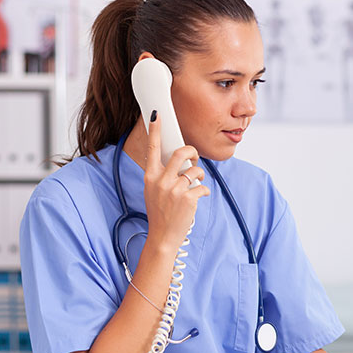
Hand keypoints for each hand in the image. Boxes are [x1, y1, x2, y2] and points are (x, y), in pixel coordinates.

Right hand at [142, 110, 209, 252]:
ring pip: (195, 170)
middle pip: (182, 152)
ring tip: (195, 186)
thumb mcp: (152, 192)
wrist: (162, 237)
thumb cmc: (159, 213)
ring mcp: (175, 190)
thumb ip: (161, 176)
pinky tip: (197, 198)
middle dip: (192, 152)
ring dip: (199, 177)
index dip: (155, 130)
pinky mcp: (188, 198)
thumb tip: (176, 162)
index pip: (152, 148)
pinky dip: (203, 192)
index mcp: (150, 177)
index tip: (156, 115)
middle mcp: (161, 181)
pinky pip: (202, 187)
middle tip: (194, 159)